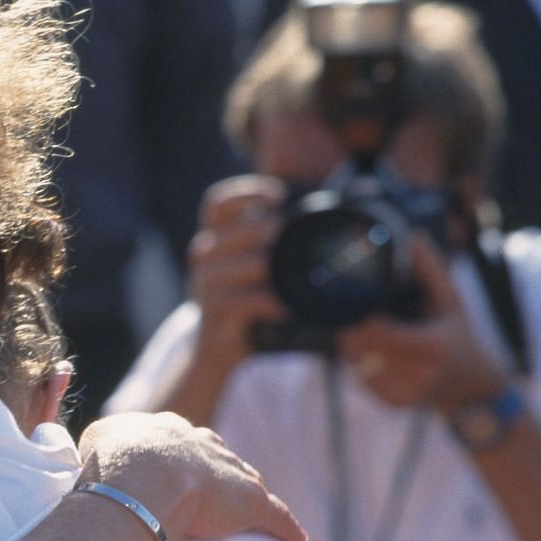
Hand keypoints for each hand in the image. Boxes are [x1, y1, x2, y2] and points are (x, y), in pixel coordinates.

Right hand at [77, 410, 303, 540]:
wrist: (143, 478)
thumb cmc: (112, 464)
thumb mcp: (97, 442)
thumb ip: (103, 446)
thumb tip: (97, 457)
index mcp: (167, 431)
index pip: (178, 443)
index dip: (176, 459)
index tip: (172, 474)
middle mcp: (202, 444)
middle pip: (216, 457)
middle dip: (216, 471)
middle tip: (210, 493)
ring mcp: (229, 471)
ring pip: (244, 481)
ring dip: (247, 496)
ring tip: (246, 514)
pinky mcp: (252, 502)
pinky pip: (275, 516)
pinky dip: (284, 527)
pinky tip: (294, 539)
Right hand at [187, 176, 288, 370]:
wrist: (215, 348)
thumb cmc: (244, 300)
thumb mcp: (253, 268)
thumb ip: (275, 244)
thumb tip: (335, 219)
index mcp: (215, 238)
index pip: (219, 203)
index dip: (246, 192)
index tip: (277, 197)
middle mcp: (205, 257)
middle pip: (230, 229)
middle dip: (260, 228)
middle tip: (283, 233)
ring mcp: (205, 286)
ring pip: (236, 265)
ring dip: (263, 266)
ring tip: (283, 274)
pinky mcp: (212, 314)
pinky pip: (239, 302)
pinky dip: (264, 302)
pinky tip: (281, 307)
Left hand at [337, 238, 507, 414]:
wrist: (474, 391)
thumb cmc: (462, 338)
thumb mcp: (453, 302)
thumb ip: (431, 270)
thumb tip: (413, 237)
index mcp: (432, 346)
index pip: (378, 331)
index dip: (359, 317)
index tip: (353, 302)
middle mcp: (419, 374)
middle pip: (363, 348)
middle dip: (352, 330)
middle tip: (351, 314)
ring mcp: (406, 393)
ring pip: (357, 365)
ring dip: (353, 348)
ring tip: (364, 333)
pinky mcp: (394, 405)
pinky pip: (362, 382)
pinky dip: (360, 366)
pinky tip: (373, 356)